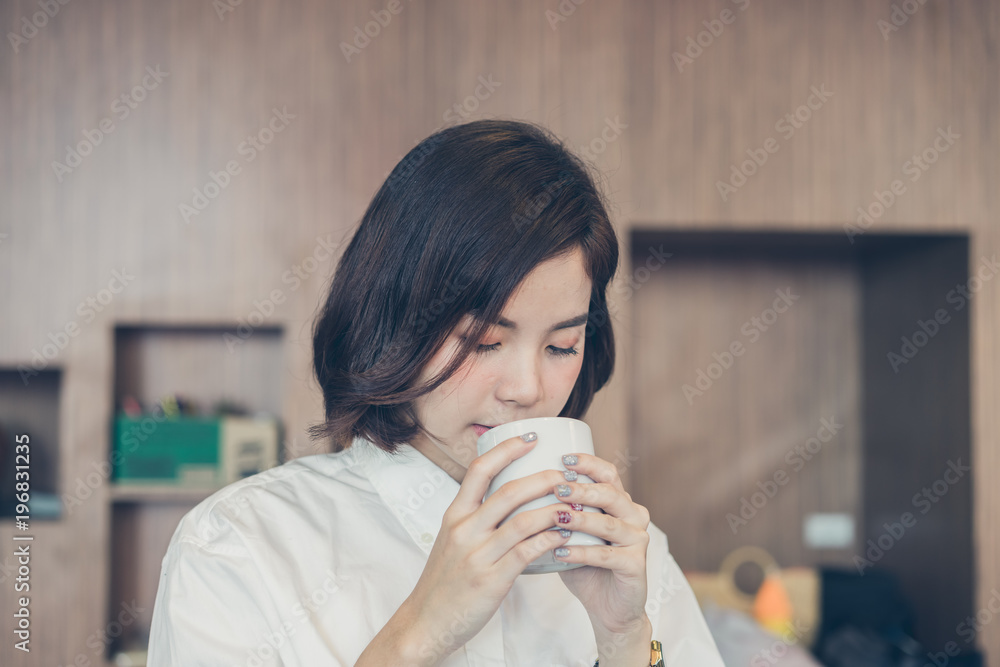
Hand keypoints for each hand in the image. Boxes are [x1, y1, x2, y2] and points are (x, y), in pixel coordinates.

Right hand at [401, 433, 574, 664]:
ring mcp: (477, 555)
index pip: (479, 470)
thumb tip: (510, 497)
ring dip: (554, 510)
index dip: (506, 449)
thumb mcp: (452, 541)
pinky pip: (527, 552)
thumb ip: (476, 519)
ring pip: (523, 521)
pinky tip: (564, 536)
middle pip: (508, 491)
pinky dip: (549, 540)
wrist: (426, 622)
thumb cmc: (444, 582)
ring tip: (574, 505)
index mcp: (454, 515)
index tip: (530, 437)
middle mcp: (464, 530)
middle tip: (565, 473)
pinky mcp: (491, 580)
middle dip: (542, 478)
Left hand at [552, 451, 651, 641]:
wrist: (608, 608)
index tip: (562, 458)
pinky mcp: (636, 565)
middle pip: (610, 493)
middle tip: (557, 488)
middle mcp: (634, 515)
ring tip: (556, 517)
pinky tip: (559, 552)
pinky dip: (581, 552)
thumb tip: (516, 487)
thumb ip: (556, 510)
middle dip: (582, 489)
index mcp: (619, 502)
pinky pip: (606, 555)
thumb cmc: (583, 564)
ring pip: (609, 523)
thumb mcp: (570, 532)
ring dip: (581, 519)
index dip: (587, 463)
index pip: (607, 473)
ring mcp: (638, 540)